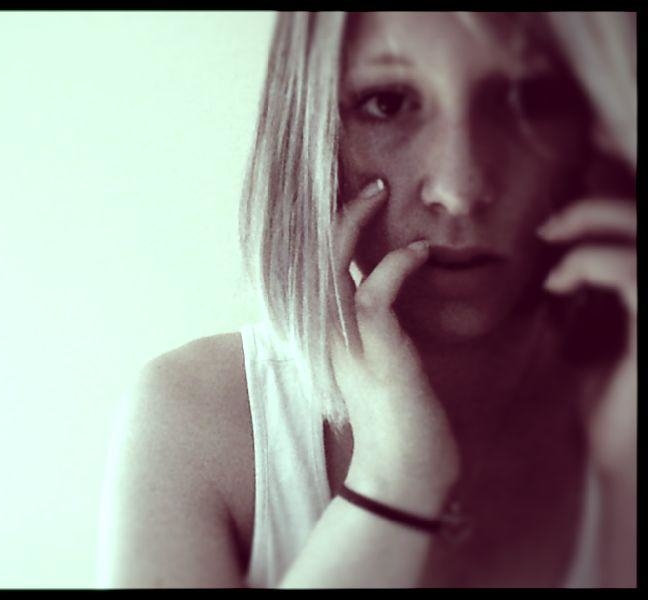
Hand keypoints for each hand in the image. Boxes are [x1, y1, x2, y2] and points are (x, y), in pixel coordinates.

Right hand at [330, 179, 459, 494]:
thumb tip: (371, 287)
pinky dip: (399, 263)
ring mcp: (338, 335)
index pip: (301, 266)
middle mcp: (314, 328)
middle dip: (328, 210)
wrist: (401, 467)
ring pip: (329, 259)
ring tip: (377, 191)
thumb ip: (362, 323)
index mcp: (313, 330)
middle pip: (304, 252)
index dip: (312, 228)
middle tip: (363, 182)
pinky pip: (375, 287)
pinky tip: (420, 252)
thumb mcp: (370, 359)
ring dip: (353, 220)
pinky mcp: (370, 343)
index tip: (338, 197)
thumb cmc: (394, 414)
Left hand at [538, 197, 635, 481]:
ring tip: (550, 245)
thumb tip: (559, 263)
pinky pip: (633, 270)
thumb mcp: (596, 339)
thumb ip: (590, 300)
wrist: (628, 463)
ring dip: (593, 225)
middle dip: (600, 206)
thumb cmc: (615, 408)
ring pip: (644, 230)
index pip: (640, 230)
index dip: (610, 207)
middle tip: (549, 227)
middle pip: (647, 216)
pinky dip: (591, 260)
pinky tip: (560, 284)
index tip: (563, 210)